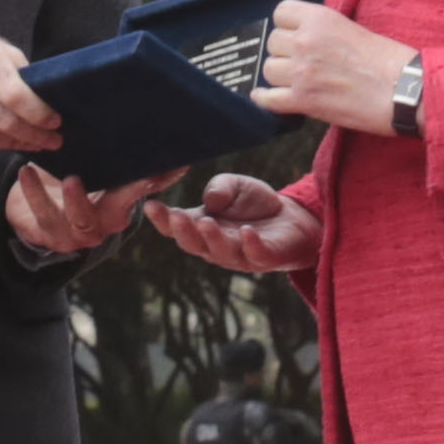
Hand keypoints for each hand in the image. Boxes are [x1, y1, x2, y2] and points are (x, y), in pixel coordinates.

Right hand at [0, 13, 62, 154]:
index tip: (55, 123)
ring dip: (13, 145)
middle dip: (34, 137)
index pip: (16, 96)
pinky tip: (2, 143)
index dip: (40, 115)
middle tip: (51, 141)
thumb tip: (45, 101)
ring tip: (29, 144)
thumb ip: (18, 70)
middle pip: (3, 121)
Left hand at [5, 163, 185, 255]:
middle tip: (133, 175)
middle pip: (118, 213)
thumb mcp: (104, 172)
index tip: (164, 165)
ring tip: (72, 179)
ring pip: (81, 220)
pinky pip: (43, 215)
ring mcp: (77, 233)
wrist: (34, 202)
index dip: (154, 183)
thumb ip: (136, 166)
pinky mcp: (49, 233)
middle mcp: (104, 225)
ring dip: (77, 200)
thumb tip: (178, 152)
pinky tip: (27, 170)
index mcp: (122, 207)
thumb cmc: (76, 180)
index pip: (142, 194)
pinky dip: (34, 193)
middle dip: (126, 195)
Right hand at [143, 173, 323, 272]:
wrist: (293, 219)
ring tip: (206, 223)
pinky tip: (246, 231)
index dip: (162, 219)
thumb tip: (210, 199)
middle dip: (183, 231)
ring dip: (212, 239)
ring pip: (221, 252)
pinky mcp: (266, 257)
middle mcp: (216, 245)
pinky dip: (251, 244)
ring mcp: (240, 255)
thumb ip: (220, 187)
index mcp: (201, 227)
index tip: (150, 205)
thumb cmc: (255, 205)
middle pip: (193, 244)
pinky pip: (256, 254)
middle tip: (175, 216)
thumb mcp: (234, 186)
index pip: (176, 227)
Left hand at [252, 0, 414, 136]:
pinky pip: (267, 99)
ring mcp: (301, 72)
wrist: (406, 91)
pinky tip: (266, 97)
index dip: (286, 24)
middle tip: (300, 61)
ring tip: (294, 80)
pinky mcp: (303, 101)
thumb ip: (325, 30)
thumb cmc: (390, 60)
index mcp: (320, 18)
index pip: (281, 12)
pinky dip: (265, 99)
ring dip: (279, 75)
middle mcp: (305, 41)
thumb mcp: (353, 29)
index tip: (293, 33)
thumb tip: (308, 38)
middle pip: (273, 42)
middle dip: (284, 52)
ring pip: (268, 69)